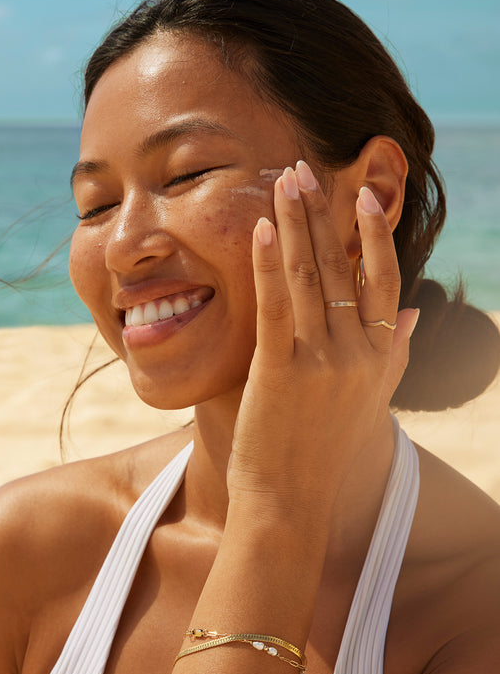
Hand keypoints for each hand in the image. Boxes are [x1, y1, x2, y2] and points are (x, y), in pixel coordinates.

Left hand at [227, 161, 416, 516]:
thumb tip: (416, 312)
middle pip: (342, 268)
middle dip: (322, 214)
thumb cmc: (325, 452)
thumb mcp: (372, 402)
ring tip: (284, 182)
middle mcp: (356, 354)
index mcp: (380, 357)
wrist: (291, 504)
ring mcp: (319, 362)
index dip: (374, 236)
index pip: (383, 282)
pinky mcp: (279, 373)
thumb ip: (397, 353)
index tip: (363, 195)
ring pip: (308, 278)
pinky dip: (267, 265)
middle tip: (304, 169)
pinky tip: (258, 229)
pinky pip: (275, 308)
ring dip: (294, 225)